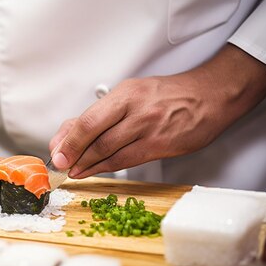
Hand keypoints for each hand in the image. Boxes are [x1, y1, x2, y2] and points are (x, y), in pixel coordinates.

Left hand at [49, 44, 265, 178]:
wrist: (208, 97)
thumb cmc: (166, 95)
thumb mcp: (130, 94)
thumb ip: (99, 114)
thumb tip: (67, 134)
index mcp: (125, 94)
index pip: (88, 120)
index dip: (70, 140)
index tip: (57, 152)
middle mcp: (136, 111)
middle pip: (96, 137)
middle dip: (74, 154)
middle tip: (61, 164)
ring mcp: (149, 129)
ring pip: (110, 152)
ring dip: (87, 165)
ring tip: (74, 171)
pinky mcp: (161, 146)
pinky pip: (127, 161)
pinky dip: (106, 168)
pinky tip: (94, 171)